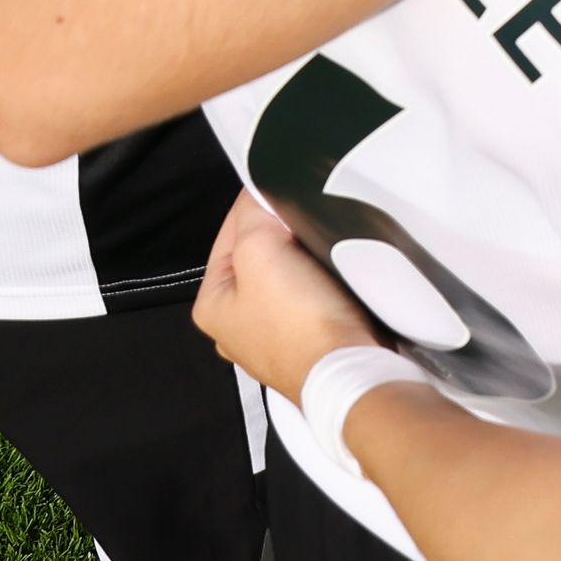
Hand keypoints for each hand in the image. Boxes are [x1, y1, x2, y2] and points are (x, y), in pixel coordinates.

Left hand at [192, 195, 382, 395]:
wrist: (348, 370)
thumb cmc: (297, 319)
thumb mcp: (261, 250)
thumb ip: (254, 214)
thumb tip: (260, 195)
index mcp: (211, 306)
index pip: (229, 232)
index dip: (257, 205)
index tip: (285, 189)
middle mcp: (235, 327)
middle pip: (258, 255)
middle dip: (281, 234)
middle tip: (306, 219)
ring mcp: (271, 339)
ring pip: (286, 276)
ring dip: (304, 258)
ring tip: (322, 243)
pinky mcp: (307, 344)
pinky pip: (310, 298)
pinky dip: (321, 282)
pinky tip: (334, 273)